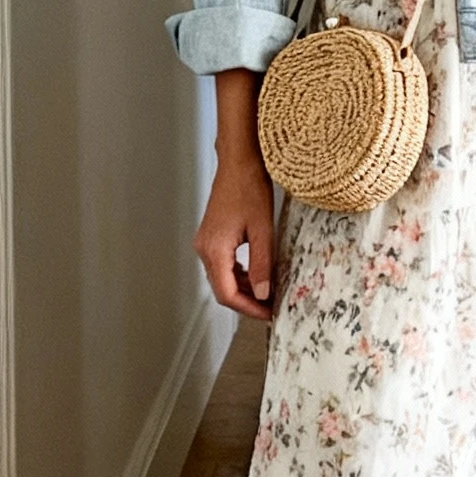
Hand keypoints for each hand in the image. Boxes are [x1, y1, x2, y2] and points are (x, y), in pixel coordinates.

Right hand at [195, 151, 275, 321]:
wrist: (239, 163)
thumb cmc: (250, 189)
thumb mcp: (262, 230)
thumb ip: (262, 265)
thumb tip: (264, 294)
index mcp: (214, 250)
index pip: (227, 294)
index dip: (249, 308)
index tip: (268, 313)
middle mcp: (204, 249)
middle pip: (222, 289)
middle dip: (247, 301)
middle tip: (271, 307)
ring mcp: (205, 243)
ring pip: (222, 278)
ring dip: (244, 289)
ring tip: (268, 293)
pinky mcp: (211, 238)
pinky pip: (223, 265)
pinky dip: (239, 275)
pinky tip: (258, 275)